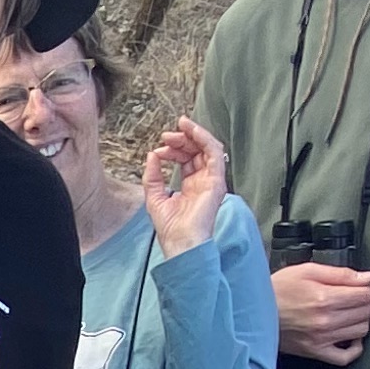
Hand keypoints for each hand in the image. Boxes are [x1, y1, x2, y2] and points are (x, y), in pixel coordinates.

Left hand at [138, 115, 228, 255]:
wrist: (180, 242)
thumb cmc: (170, 227)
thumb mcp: (154, 196)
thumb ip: (153, 175)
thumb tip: (152, 154)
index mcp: (191, 185)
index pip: (185, 159)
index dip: (173, 149)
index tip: (159, 148)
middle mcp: (203, 180)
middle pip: (197, 151)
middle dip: (182, 139)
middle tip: (167, 135)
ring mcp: (211, 180)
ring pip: (208, 147)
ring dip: (194, 134)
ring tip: (181, 126)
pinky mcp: (217, 180)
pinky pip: (215, 153)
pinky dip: (205, 139)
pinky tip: (193, 132)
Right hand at [274, 262, 369, 363]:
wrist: (254, 311)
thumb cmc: (278, 289)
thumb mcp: (307, 271)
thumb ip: (340, 274)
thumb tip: (366, 278)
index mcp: (324, 297)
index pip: (364, 295)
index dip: (365, 288)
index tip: (358, 286)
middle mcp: (325, 320)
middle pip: (365, 312)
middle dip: (364, 302)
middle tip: (354, 298)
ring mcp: (321, 339)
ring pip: (361, 331)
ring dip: (361, 320)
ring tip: (350, 314)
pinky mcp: (316, 351)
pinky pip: (346, 357)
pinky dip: (355, 348)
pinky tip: (351, 337)